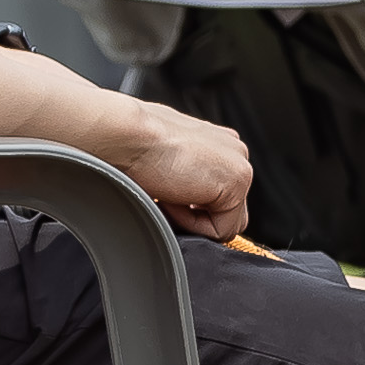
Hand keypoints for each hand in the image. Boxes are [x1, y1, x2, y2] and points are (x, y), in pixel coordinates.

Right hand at [109, 97, 251, 240]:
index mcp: (219, 143)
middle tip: (166, 196)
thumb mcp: (164, 156)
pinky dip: (193, 224)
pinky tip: (173, 197)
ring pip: (226, 223)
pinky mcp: (237, 183)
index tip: (166, 193)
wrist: (124, 135)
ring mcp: (240, 165)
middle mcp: (235, 152)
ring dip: (193, 219)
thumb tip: (180, 193)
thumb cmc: (132, 141)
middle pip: (228, 211)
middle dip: (197, 215)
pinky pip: (221, 229)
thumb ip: (185, 172)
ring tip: (167, 193)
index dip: (191, 207)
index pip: (220, 194)